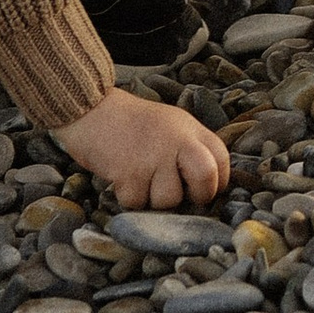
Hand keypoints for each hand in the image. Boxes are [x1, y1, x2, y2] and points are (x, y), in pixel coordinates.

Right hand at [56, 89, 228, 206]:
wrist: (92, 109)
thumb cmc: (132, 123)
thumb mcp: (171, 125)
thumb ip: (190, 148)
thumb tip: (207, 187)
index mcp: (190, 128)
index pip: (221, 159)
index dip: (217, 182)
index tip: (202, 190)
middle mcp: (176, 139)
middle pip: (206, 177)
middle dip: (198, 196)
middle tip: (181, 196)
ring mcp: (154, 155)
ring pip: (168, 199)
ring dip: (153, 199)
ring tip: (140, 177)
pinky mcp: (129, 172)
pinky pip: (137, 203)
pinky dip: (129, 198)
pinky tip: (122, 177)